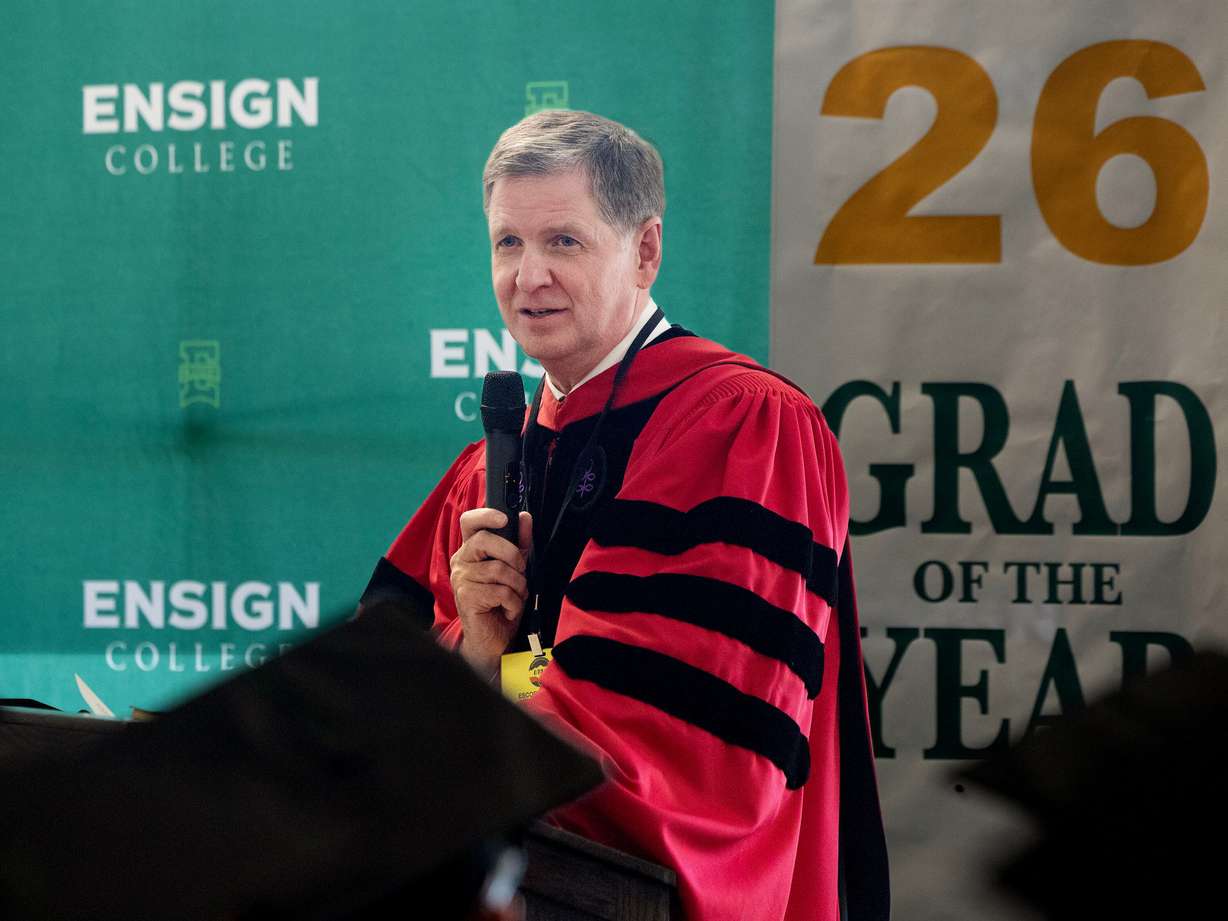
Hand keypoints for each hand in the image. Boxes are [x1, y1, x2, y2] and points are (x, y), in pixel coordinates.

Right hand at [450, 508, 532, 679]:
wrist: (492, 638)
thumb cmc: (501, 602)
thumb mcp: (515, 569)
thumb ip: (519, 543)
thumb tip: (524, 517)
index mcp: (471, 550)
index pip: (469, 522)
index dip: (486, 515)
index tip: (505, 519)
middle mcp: (461, 561)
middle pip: (485, 540)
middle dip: (512, 555)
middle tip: (520, 571)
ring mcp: (461, 579)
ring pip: (499, 569)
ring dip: (517, 585)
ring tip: (514, 596)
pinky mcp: (466, 597)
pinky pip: (501, 591)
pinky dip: (513, 603)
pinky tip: (508, 610)